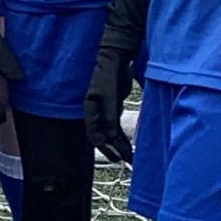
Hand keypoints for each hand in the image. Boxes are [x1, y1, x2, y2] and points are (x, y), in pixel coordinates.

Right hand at [85, 41, 136, 164]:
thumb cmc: (109, 75)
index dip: (105, 148)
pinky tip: (129, 144)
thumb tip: (109, 137)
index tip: (117, 157)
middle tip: (126, 161)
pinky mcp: (113, 107)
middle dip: (114, 150)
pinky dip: (123, 136)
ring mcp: (104, 110)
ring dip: (120, 145)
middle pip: (102, 136)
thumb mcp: (109, 96)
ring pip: (110, 133)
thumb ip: (109, 116)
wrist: (115, 58)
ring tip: (131, 157)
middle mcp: (95, 112)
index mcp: (89, 110)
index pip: (94, 134)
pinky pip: (117, 126)